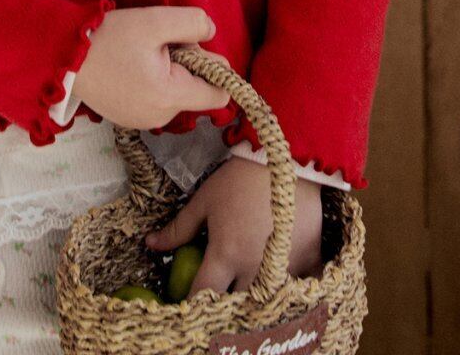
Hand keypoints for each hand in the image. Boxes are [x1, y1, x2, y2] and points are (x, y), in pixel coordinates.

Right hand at [70, 6, 232, 129]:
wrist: (63, 57)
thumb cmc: (108, 38)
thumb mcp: (154, 21)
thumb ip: (192, 24)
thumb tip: (212, 33)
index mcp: (169, 96)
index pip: (218, 95)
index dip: (216, 69)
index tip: (196, 48)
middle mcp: (159, 117)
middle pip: (196, 91)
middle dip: (189, 65)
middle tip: (162, 42)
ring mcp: (142, 121)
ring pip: (176, 95)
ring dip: (170, 73)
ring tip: (143, 52)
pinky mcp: (128, 118)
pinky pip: (156, 100)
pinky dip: (154, 83)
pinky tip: (133, 65)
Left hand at [143, 157, 323, 294]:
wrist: (284, 158)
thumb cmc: (238, 179)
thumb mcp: (204, 201)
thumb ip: (179, 228)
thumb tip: (151, 245)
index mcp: (225, 255)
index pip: (202, 295)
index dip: (191, 301)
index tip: (187, 298)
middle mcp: (253, 269)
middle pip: (234, 302)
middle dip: (223, 299)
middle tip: (219, 285)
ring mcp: (283, 268)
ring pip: (264, 297)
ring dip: (253, 292)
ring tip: (246, 276)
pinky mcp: (308, 260)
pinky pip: (297, 284)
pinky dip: (287, 284)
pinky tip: (280, 271)